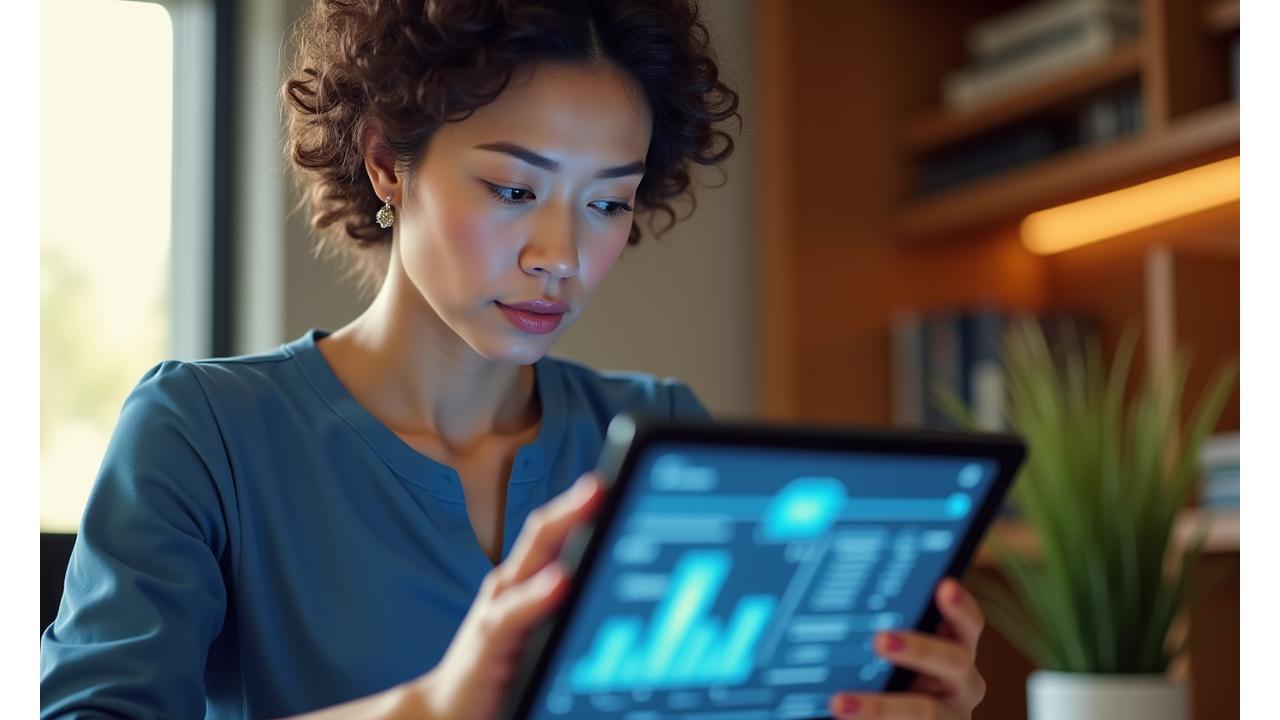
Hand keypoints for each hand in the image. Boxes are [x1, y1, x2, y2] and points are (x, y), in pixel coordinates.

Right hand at [415, 472, 604, 719]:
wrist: (447, 709)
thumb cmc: (499, 666)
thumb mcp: (539, 632)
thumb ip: (568, 607)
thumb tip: (624, 590)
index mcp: (526, 581)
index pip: (555, 530)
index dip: (582, 502)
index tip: (619, 479)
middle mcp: (510, 586)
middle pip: (543, 534)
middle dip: (574, 504)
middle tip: (605, 482)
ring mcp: (497, 610)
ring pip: (531, 559)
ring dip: (562, 528)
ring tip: (591, 505)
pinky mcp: (488, 642)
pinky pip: (515, 613)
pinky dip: (538, 594)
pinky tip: (561, 580)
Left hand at [828, 578, 987, 718]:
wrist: (890, 715)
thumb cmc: (889, 675)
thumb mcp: (893, 649)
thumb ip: (881, 631)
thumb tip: (834, 607)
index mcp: (954, 648)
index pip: (967, 624)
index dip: (961, 606)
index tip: (945, 586)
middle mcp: (961, 682)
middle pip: (955, 662)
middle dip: (919, 649)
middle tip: (880, 640)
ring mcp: (951, 715)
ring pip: (927, 712)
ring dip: (880, 708)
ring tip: (840, 703)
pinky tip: (839, 717)